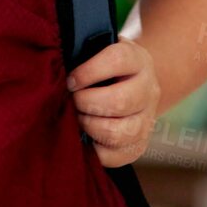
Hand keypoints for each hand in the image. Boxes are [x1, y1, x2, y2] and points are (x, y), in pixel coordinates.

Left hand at [67, 39, 159, 167]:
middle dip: (86, 103)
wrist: (133, 85)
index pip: (118, 60)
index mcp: (138, 60)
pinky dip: (93, 149)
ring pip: (118, 132)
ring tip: (77, 119)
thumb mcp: (99, 51)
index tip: (70, 80)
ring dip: (89, 126)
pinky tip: (83, 136)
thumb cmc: (104, 67)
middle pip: (119, 101)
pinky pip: (115, 156)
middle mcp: (148, 90)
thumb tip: (58, 70)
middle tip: (72, 101)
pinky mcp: (139, 146)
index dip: (89, 71)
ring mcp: (147, 120)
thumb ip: (83, 55)